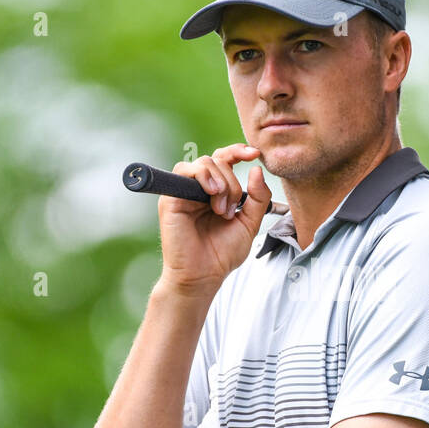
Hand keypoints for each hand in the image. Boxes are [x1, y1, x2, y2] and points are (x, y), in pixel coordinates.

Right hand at [157, 143, 272, 296]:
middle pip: (218, 160)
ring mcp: (183, 191)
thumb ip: (257, 198)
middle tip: (231, 211)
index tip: (255, 154)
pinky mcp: (171, 197)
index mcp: (215, 191)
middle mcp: (197, 188)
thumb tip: (256, 169)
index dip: (239, 151)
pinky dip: (203, 176)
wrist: (203, 276)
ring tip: (221, 209)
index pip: (225, 159)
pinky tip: (211, 194)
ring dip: (220, 182)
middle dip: (232, 183)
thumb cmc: (222, 254)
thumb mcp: (249, 224)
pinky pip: (185, 170)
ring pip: (204, 162)